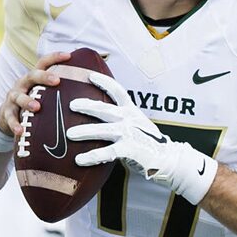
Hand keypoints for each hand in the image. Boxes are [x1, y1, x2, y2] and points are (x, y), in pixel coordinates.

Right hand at [0, 51, 70, 139]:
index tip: (69, 55)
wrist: (6, 116)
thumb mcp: (43, 93)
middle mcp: (22, 84)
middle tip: (57, 81)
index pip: (43, 63)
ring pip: (19, 96)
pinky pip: (10, 117)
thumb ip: (60, 90)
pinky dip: (14, 123)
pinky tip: (20, 130)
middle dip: (44, 77)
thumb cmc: (33, 101)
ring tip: (37, 107)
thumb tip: (91, 90)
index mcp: (34, 78)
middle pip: (31, 75)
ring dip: (27, 101)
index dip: (55, 57)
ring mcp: (13, 97)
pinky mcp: (6, 112)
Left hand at [68, 72, 217, 204]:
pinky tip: (80, 159)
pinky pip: (107, 152)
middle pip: (105, 109)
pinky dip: (92, 155)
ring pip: (103, 130)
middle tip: (71, 105)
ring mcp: (129, 133)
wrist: (166, 158)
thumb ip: (120, 119)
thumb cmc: (147, 141)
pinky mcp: (129, 149)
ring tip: (69, 134)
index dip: (104, 82)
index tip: (89, 76)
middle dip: (87, 106)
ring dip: (85, 131)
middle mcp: (129, 119)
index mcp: (131, 111)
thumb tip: (99, 115)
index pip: (117, 91)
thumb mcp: (135, 124)